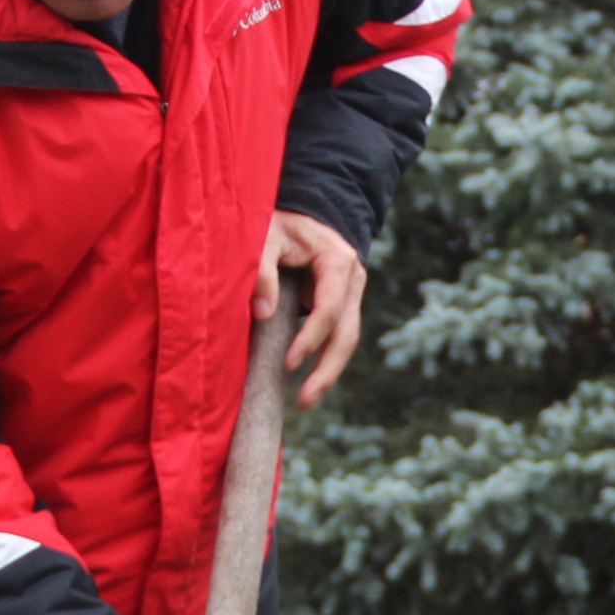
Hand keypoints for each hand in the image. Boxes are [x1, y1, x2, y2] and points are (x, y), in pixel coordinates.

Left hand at [263, 210, 365, 410]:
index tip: (289, 363)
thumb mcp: (266, 235)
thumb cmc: (282, 222)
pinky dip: (325, 361)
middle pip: (347, 334)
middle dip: (327, 370)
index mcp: (337, 261)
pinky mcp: (342, 306)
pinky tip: (310, 384)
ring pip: (347, 340)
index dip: (311, 338)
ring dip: (328, 373)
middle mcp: (353, 280)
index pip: (329, 308)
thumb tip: (263, 313)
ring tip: (306, 403)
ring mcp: (351, 294)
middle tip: (304, 402)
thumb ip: (262, 270)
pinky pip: (338, 337)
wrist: (307, 211)